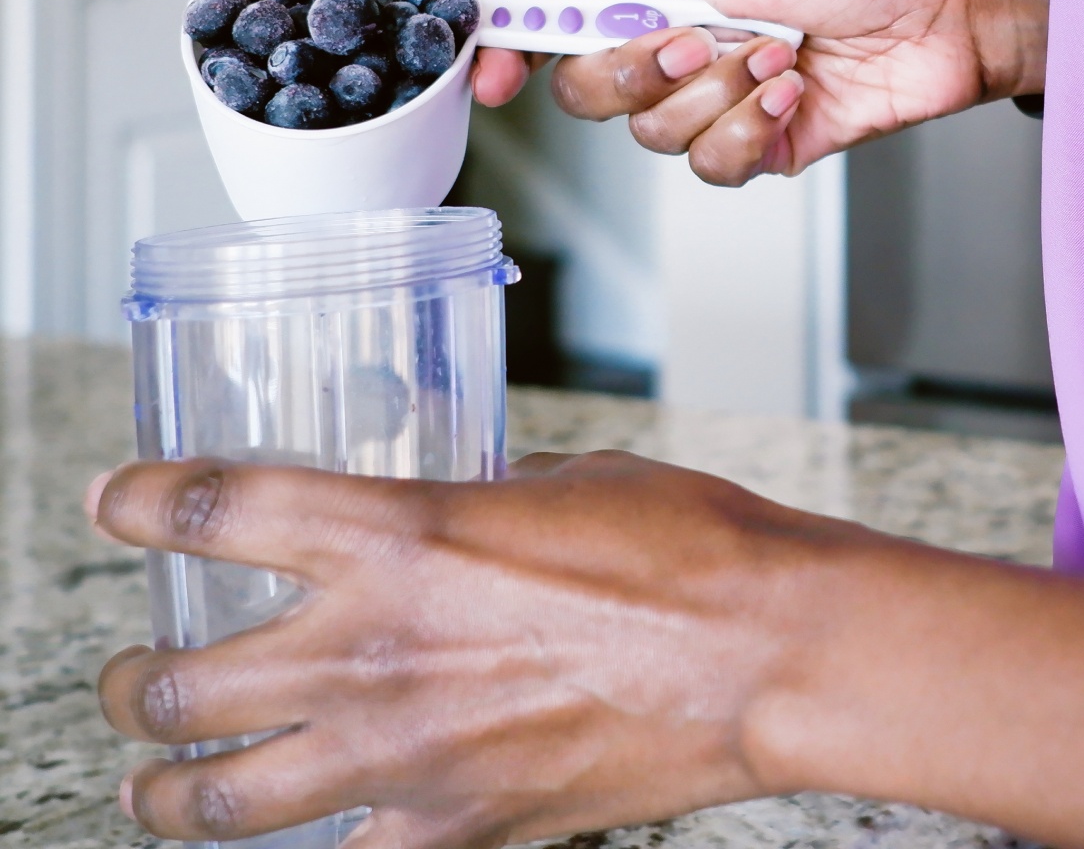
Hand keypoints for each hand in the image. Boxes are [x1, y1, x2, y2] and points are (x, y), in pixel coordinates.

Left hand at [87, 453, 838, 847]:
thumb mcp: (557, 479)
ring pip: (218, 803)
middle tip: (128, 672)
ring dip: (165, 789)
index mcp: (399, 536)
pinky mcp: (458, 828)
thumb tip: (452, 511)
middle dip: (128, 680)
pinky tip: (302, 838)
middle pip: (178, 682)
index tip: (115, 499)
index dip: (141, 502)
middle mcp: (374, 649)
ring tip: (154, 780)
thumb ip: (475, 497)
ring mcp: (405, 755)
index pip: (218, 509)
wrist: (759, 651)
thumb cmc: (680, 545)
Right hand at [472, 0, 1052, 185]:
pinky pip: (713, 164)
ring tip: (779, 52)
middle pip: (590, 92)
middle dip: (637, 71)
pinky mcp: (755, 146)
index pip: (560, 24)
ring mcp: (713, 102)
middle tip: (698, 37)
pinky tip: (792, 92)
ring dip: (717, 91)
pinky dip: (751, 127)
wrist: (943, 12)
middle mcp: (676, 49)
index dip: (514, 52)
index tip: (496, 77)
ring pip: (653, 134)